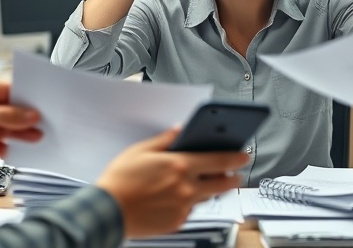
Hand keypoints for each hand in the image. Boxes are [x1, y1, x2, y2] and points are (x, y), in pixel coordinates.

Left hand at [0, 80, 41, 169]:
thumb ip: (5, 115)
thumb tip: (29, 114)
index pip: (13, 91)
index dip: (28, 99)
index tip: (43, 106)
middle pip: (15, 111)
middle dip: (29, 117)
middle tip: (45, 122)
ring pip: (12, 129)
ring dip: (23, 134)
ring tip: (37, 137)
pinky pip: (4, 145)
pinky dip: (12, 149)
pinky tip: (19, 150)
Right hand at [96, 128, 248, 237]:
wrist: (108, 211)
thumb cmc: (120, 180)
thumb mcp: (141, 150)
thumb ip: (165, 139)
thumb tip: (179, 130)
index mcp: (179, 166)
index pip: (218, 160)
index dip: (236, 157)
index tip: (245, 155)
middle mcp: (186, 188)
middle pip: (221, 183)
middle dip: (233, 177)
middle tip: (237, 173)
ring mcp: (183, 207)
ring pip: (207, 197)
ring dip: (212, 190)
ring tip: (206, 183)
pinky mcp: (177, 222)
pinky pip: (190, 210)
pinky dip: (189, 203)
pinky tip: (178, 197)